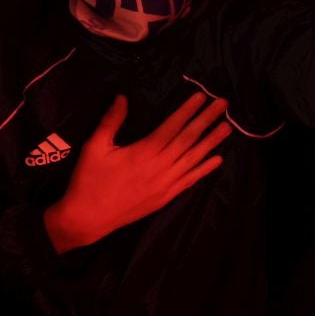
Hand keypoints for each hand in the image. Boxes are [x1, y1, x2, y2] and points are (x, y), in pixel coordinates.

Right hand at [42, 93, 231, 252]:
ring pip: (193, 159)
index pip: (172, 126)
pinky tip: (217, 159)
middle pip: (188, 139)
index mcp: (143, 152)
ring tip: (228, 127)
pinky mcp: (165, 197)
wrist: (86, 219)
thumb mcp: (94, 147)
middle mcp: (159, 167)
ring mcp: (165, 184)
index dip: (188, 110)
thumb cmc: (89, 180)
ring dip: (212, 142)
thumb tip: (122, 97)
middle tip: (224, 103)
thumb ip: (111, 121)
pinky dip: (204, 170)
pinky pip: (189, 181)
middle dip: (207, 119)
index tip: (203, 96)